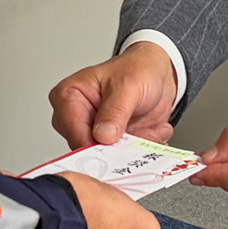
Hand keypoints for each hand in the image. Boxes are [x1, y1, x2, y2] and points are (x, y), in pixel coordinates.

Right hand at [47, 40, 180, 149]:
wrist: (158, 74)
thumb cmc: (137, 69)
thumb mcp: (128, 85)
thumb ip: (115, 111)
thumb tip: (103, 136)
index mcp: (69, 96)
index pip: (73, 131)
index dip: (94, 145)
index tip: (115, 149)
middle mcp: (76, 118)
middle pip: (88, 149)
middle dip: (119, 148)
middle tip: (140, 136)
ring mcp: (94, 133)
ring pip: (108, 157)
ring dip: (134, 147)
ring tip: (150, 129)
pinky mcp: (110, 144)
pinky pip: (124, 158)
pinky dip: (142, 147)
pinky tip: (152, 131)